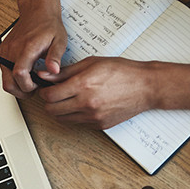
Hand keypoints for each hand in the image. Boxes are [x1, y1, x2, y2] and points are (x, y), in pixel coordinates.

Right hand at [0, 9, 67, 96]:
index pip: (20, 74)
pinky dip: (12, 76)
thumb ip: (55, 57)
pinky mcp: (2, 51)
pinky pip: (4, 70)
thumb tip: (54, 70)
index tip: (38, 85)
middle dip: (21, 91)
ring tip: (31, 80)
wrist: (36, 11)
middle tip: (33, 89)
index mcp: (27, 48)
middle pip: (8, 82)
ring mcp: (5, 51)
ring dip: (17, 84)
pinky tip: (25, 72)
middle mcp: (12, 50)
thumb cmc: (48, 25)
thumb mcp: (59, 41)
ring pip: (4, 78)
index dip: (28, 86)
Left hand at [37, 57, 156, 128]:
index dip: (43, 92)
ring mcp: (94, 116)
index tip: (45, 88)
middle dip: (48, 102)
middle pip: (52, 110)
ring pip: (63, 119)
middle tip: (53, 94)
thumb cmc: (122, 71)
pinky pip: (78, 123)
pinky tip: (80, 105)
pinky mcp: (100, 125)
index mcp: (83, 85)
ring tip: (66, 99)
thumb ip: (65, 71)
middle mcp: (87, 103)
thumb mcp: (91, 63)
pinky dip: (74, 115)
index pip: (50, 96)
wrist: (146, 86)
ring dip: (59, 110)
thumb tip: (45, 75)